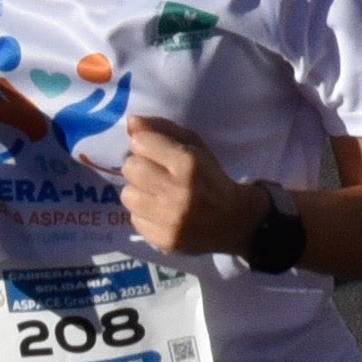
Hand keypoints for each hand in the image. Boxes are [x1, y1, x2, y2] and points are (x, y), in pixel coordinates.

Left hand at [119, 114, 256, 258]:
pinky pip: (134, 219)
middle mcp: (176, 191)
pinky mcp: (163, 239)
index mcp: (188, 163)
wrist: (233, 220)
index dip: (146, 145)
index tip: (155, 151)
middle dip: (139, 167)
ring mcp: (169, 218)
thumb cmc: (212, 178)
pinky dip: (144, 214)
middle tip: (153, 173)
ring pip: (127, 195)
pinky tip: (160, 213)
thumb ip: (164, 131)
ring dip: (139, 192)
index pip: (141, 143)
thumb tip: (132, 122)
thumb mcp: (196, 147)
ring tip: (156, 194)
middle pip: (130, 168)